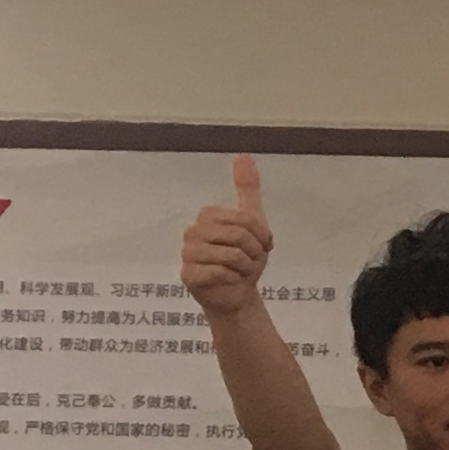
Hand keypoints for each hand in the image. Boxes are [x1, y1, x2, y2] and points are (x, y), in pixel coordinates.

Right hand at [179, 155, 274, 321]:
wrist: (239, 293)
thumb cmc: (244, 258)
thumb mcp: (253, 221)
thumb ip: (247, 189)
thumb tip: (244, 156)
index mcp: (207, 217)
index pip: (245, 219)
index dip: (261, 234)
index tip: (260, 245)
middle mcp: (192, 232)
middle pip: (238, 235)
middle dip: (255, 251)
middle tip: (250, 260)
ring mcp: (187, 254)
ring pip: (231, 254)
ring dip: (246, 266)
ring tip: (240, 270)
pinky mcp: (188, 275)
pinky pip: (220, 271)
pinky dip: (234, 278)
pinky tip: (229, 281)